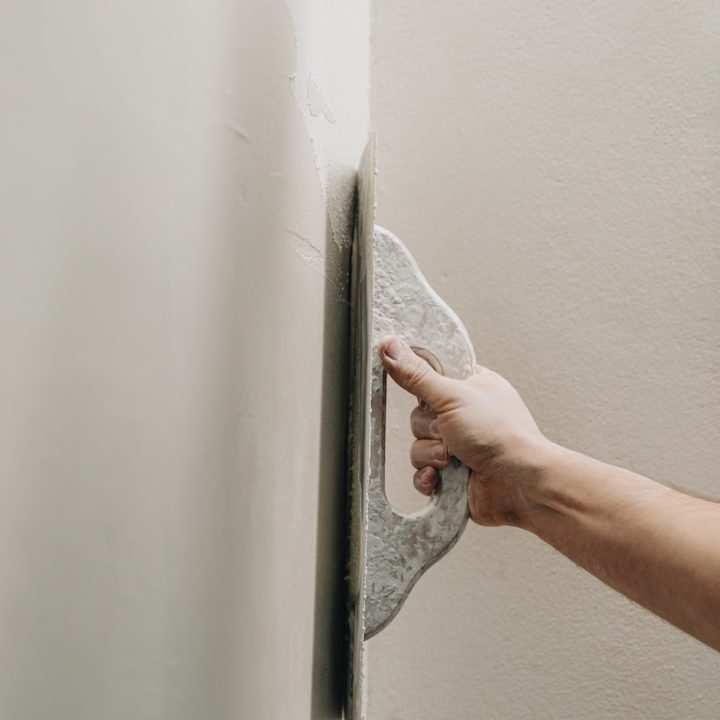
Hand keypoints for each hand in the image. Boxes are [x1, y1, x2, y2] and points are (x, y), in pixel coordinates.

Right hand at [379, 335, 552, 527]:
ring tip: (451, 457)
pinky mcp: (452, 474)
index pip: (432, 376)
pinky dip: (428, 477)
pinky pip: (422, 472)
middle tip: (446, 430)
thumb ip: (417, 374)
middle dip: (428, 428)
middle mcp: (465, 416)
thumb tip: (391, 347)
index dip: (422, 385)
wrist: (520, 484)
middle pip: (418, 415)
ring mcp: (459, 446)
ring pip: (418, 444)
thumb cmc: (502, 436)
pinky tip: (440, 477)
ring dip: (430, 453)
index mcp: (471, 387)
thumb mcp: (452, 396)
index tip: (419, 390)